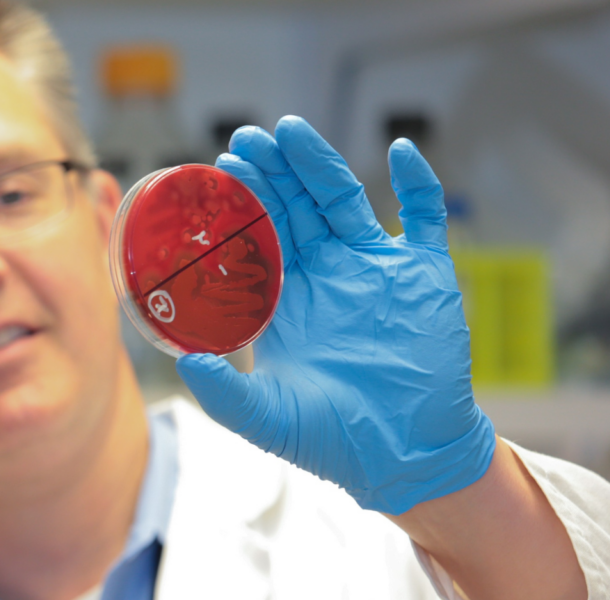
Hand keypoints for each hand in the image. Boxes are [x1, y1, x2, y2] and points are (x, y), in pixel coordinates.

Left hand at [176, 116, 495, 514]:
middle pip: (296, 208)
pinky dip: (418, 184)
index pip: (261, 238)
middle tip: (246, 139)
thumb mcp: (269, 419)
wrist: (409, 458)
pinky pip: (426, 218)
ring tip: (291, 131)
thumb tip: (183, 364)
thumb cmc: (336, 441)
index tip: (221, 170)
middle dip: (271, 174)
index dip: (243, 203)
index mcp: (289, 301)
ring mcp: (378, 270)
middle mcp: (330, 276)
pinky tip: (401, 151)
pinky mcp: (426, 276)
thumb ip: (225, 395)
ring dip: (320, 165)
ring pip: (346, 201)